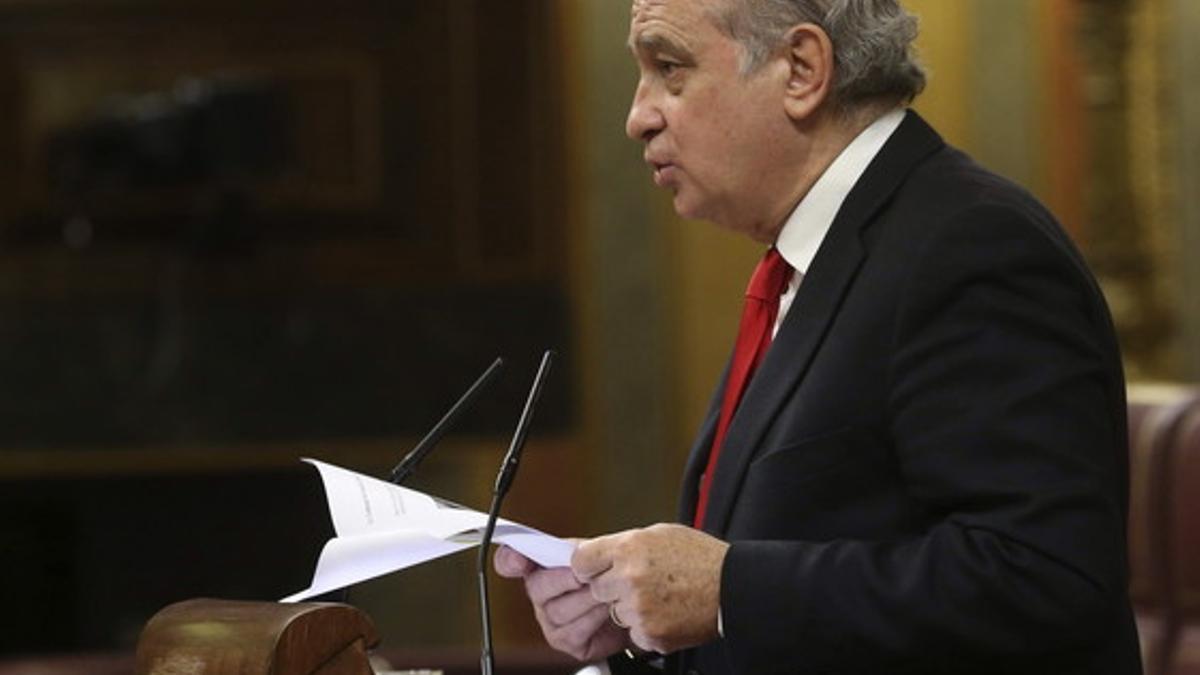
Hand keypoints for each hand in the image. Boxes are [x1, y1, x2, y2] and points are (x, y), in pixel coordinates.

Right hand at [494, 545, 630, 660]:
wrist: (633, 603)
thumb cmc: (610, 577)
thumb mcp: (596, 553)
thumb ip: (579, 549)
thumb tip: (574, 551)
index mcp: (541, 566)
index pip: (509, 560)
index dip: (509, 560)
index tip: (519, 561)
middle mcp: (540, 594)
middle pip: (537, 587)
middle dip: (564, 579)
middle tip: (585, 575)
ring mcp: (549, 619)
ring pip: (558, 610)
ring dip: (586, 599)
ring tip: (606, 591)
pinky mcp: (564, 640)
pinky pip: (573, 631)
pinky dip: (593, 618)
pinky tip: (606, 609)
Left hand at [571, 523, 729, 653]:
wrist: (732, 586)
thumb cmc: (701, 558)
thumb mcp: (659, 534)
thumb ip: (623, 544)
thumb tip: (595, 552)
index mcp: (629, 548)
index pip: (581, 561)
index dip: (589, 566)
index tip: (595, 569)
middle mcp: (629, 577)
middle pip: (596, 589)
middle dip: (613, 587)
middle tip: (641, 582)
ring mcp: (638, 608)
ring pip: (614, 612)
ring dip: (630, 608)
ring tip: (659, 596)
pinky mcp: (649, 633)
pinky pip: (632, 633)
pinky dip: (646, 626)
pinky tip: (666, 612)